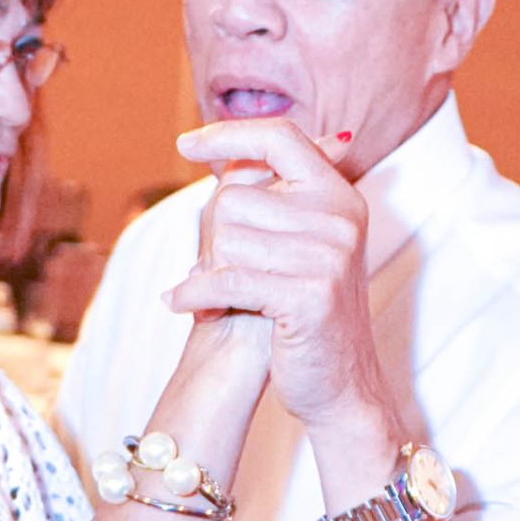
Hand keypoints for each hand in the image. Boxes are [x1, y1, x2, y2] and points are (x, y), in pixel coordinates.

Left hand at [164, 122, 393, 434]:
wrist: (339, 385)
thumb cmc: (306, 314)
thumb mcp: (298, 247)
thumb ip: (272, 200)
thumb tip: (228, 155)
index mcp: (338, 196)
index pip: (281, 138)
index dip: (229, 134)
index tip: (186, 143)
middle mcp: (340, 219)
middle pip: (235, 199)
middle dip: (214, 241)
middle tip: (224, 276)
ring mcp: (330, 256)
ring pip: (226, 240)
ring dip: (208, 273)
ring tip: (224, 298)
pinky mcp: (310, 295)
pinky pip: (227, 281)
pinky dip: (195, 295)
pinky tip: (179, 303)